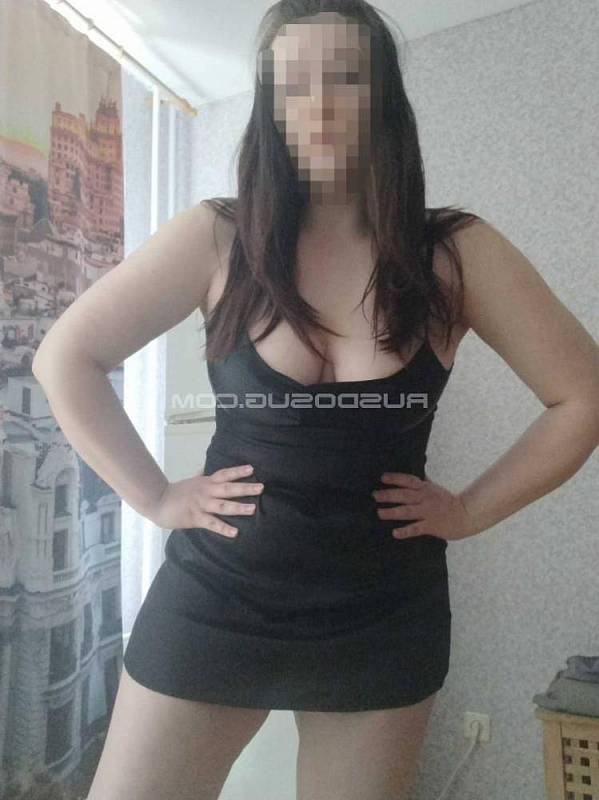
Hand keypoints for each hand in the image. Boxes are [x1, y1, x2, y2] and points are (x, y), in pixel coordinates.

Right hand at [147, 463, 263, 536]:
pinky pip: (212, 523)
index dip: (238, 471)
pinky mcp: (195, 518)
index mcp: (206, 482)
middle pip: (228, 488)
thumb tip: (203, 469)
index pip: (224, 474)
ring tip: (253, 509)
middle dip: (245, 488)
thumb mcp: (192, 482)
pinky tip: (235, 532)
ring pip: (222, 505)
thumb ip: (200, 477)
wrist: (158, 501)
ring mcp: (201, 504)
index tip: (252, 468)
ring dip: (238, 507)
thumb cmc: (176, 493)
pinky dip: (224, 528)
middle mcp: (205, 491)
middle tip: (261, 487)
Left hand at [372, 471, 475, 542]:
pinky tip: (395, 532)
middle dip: (388, 495)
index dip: (395, 478)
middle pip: (404, 495)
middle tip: (375, 495)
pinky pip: (416, 529)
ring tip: (379, 513)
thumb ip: (422, 480)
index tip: (383, 478)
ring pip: (407, 511)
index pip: (408, 481)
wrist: (465, 515)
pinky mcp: (430, 526)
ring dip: (392, 512)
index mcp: (425, 488)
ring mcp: (427, 513)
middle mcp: (425, 499)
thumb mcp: (434, 487)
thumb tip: (415, 466)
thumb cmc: (446, 501)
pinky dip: (405, 531)